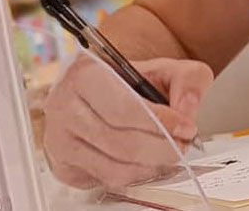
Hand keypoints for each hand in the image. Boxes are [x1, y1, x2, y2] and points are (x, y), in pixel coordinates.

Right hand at [43, 55, 213, 188]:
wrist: (107, 94)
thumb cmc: (134, 82)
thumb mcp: (167, 68)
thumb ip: (188, 80)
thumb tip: (186, 110)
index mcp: (86, 73)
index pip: (124, 107)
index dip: (160, 122)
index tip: (185, 127)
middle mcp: (64, 105)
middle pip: (119, 142)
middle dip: (161, 147)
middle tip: (183, 144)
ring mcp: (60, 138)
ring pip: (114, 166)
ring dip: (151, 165)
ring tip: (170, 153)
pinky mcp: (64, 166)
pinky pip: (107, 180)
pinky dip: (136, 175)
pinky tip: (149, 162)